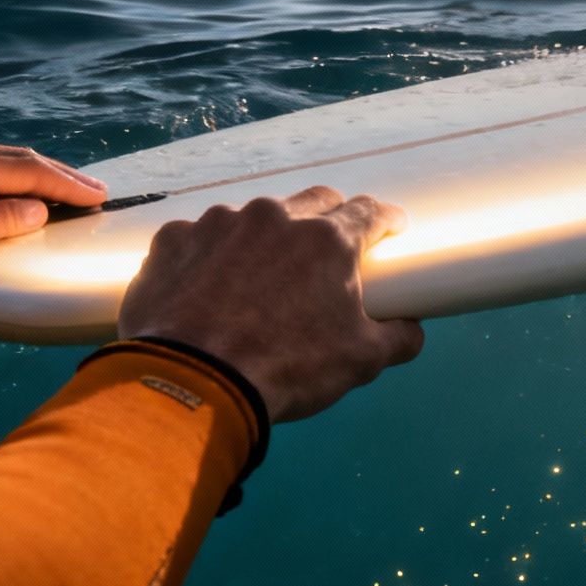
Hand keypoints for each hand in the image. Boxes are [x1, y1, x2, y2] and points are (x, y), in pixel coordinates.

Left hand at [0, 138, 107, 299]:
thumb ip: (2, 219)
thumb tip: (40, 209)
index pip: (29, 169)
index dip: (68, 185)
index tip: (101, 197)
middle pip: (15, 159)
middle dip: (56, 175)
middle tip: (93, 190)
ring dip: (29, 176)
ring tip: (59, 191)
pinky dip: (0, 180)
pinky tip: (7, 191)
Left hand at [116, 187, 424, 421]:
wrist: (192, 384)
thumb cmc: (284, 370)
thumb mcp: (360, 361)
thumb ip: (397, 339)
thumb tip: (411, 331)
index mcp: (327, 240)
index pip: (370, 212)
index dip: (385, 221)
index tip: (391, 231)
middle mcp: (275, 217)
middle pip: (315, 201)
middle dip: (330, 217)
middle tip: (329, 251)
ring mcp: (219, 223)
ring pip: (255, 217)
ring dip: (266, 238)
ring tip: (260, 278)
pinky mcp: (174, 241)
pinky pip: (201, 238)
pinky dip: (212, 256)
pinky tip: (210, 289)